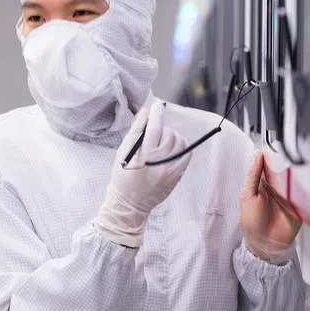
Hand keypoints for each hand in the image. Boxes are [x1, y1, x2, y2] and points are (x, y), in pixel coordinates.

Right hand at [94, 101, 192, 248]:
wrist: (130, 204)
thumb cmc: (123, 177)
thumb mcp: (123, 153)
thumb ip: (135, 132)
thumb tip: (146, 113)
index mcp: (143, 158)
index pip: (154, 129)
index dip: (156, 114)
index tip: (157, 106)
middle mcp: (159, 165)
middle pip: (168, 134)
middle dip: (161, 128)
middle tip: (154, 132)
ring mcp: (171, 171)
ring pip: (179, 142)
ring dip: (172, 136)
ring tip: (162, 141)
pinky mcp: (177, 176)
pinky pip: (186, 154)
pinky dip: (181, 146)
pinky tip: (172, 148)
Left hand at [240, 152, 302, 263]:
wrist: (265, 243)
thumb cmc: (253, 222)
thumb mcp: (248, 196)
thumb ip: (253, 176)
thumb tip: (257, 156)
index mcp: (263, 184)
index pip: (269, 165)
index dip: (272, 155)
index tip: (274, 146)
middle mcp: (278, 187)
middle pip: (284, 170)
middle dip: (286, 162)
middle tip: (287, 154)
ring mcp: (290, 194)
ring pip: (295, 178)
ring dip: (296, 172)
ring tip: (296, 165)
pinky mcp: (300, 203)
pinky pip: (304, 191)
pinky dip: (305, 185)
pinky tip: (305, 179)